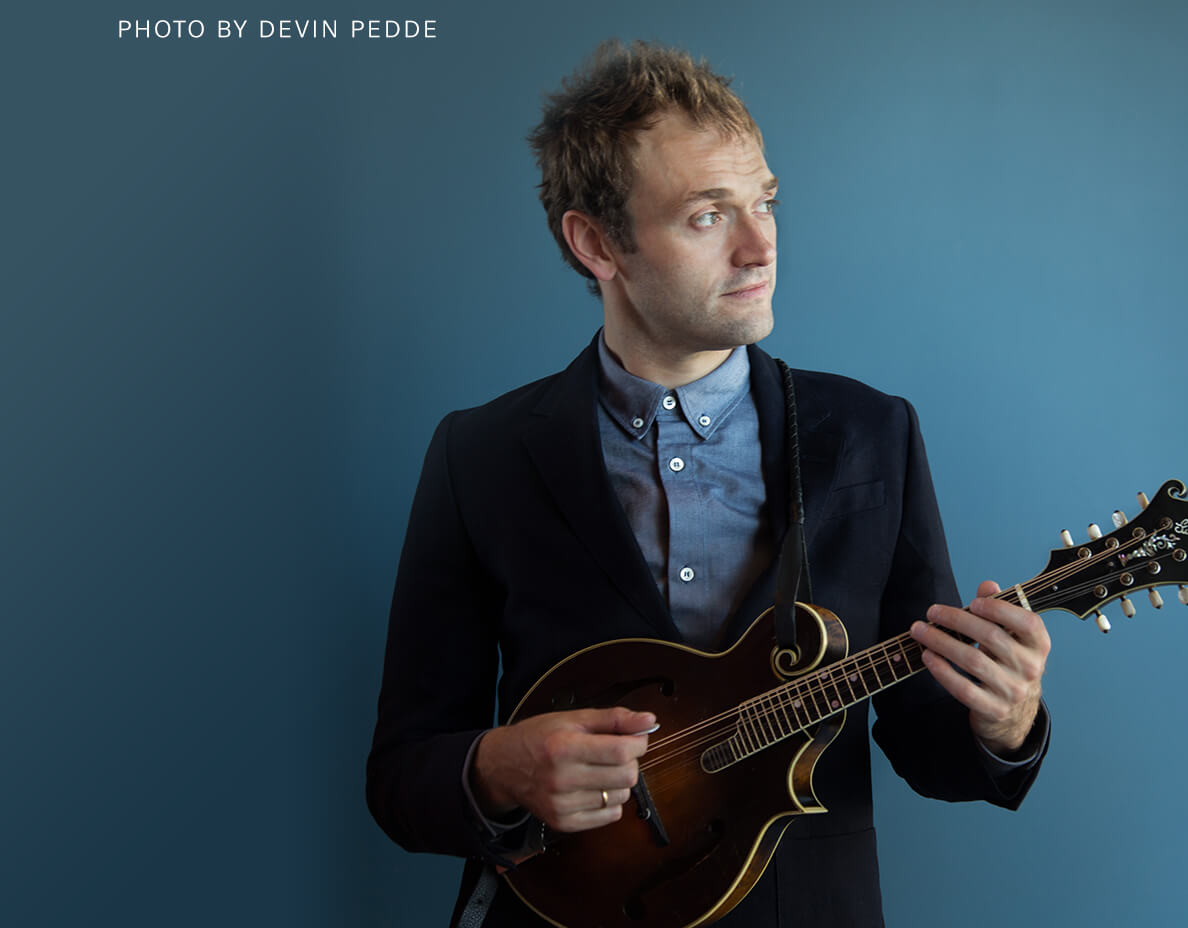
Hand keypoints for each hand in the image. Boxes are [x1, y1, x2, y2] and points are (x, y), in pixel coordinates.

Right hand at [471, 706, 654, 832]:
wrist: (504, 766)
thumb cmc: (541, 736)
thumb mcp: (574, 717)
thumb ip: (615, 718)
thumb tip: (650, 721)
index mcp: (564, 747)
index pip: (621, 750)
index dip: (638, 743)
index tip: (635, 738)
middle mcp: (561, 778)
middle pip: (626, 776)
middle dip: (630, 762)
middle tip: (616, 754)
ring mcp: (561, 804)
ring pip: (621, 797)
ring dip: (619, 782)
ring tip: (601, 770)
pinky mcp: (563, 822)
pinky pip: (609, 816)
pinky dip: (610, 801)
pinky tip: (595, 788)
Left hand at [910, 580, 1049, 755]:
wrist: (1015, 712)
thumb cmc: (1007, 663)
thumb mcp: (1009, 637)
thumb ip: (999, 609)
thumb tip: (987, 585)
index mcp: (1038, 646)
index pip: (1027, 622)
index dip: (1000, 609)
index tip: (973, 602)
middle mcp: (1030, 668)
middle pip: (991, 637)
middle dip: (956, 620)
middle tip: (931, 611)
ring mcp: (1013, 691)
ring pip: (973, 661)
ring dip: (941, 642)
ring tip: (920, 631)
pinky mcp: (994, 710)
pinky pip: (964, 689)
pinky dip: (942, 671)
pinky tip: (927, 656)